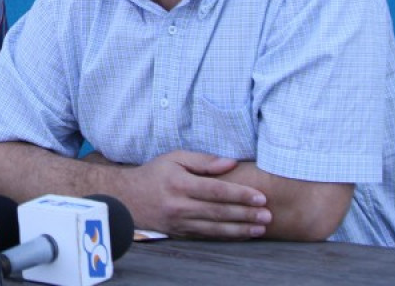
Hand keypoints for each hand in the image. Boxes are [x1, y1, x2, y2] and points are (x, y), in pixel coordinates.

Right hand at [118, 150, 270, 238]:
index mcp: (179, 183)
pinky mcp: (179, 233)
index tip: (260, 197)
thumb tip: (231, 163)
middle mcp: (179, 205)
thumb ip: (203, 160)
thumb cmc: (154, 174)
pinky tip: (242, 234)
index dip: (240, 194)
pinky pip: (207, 236)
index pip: (216, 190)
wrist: (127, 198)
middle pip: (219, 211)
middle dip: (246, 214)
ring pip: (215, 228)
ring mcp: (179, 222)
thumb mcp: (174, 158)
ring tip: (260, 228)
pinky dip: (226, 237)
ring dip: (240, 229)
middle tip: (268, 215)